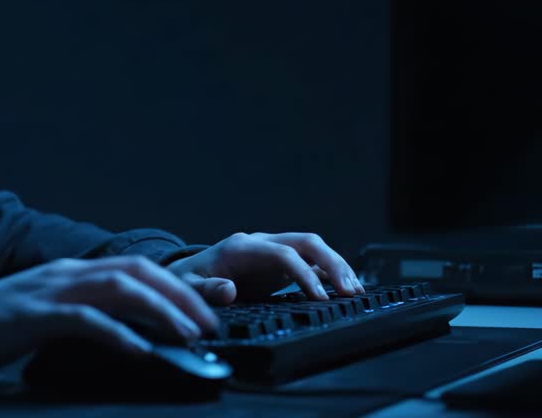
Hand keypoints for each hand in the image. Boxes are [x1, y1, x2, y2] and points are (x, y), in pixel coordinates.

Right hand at [0, 255, 220, 376]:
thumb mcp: (42, 315)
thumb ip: (78, 315)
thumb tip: (124, 333)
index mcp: (68, 273)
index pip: (133, 268)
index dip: (174, 285)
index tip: (204, 308)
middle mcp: (65, 274)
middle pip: (136, 271)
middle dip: (180, 294)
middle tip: (210, 321)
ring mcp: (50, 291)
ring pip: (120, 288)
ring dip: (162, 310)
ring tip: (189, 334)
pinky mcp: (35, 315)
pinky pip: (87, 320)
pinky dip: (120, 333)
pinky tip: (142, 350)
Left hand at [167, 232, 363, 304]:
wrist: (186, 276)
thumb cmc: (187, 281)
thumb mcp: (188, 287)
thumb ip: (206, 290)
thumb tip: (228, 289)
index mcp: (241, 246)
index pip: (282, 253)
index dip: (303, 273)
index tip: (318, 298)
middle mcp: (261, 243)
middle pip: (305, 242)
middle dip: (332, 263)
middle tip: (349, 291)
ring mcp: (272, 251)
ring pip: (313, 249)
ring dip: (336, 267)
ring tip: (355, 291)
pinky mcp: (279, 264)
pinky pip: (311, 262)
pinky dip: (330, 273)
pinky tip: (346, 288)